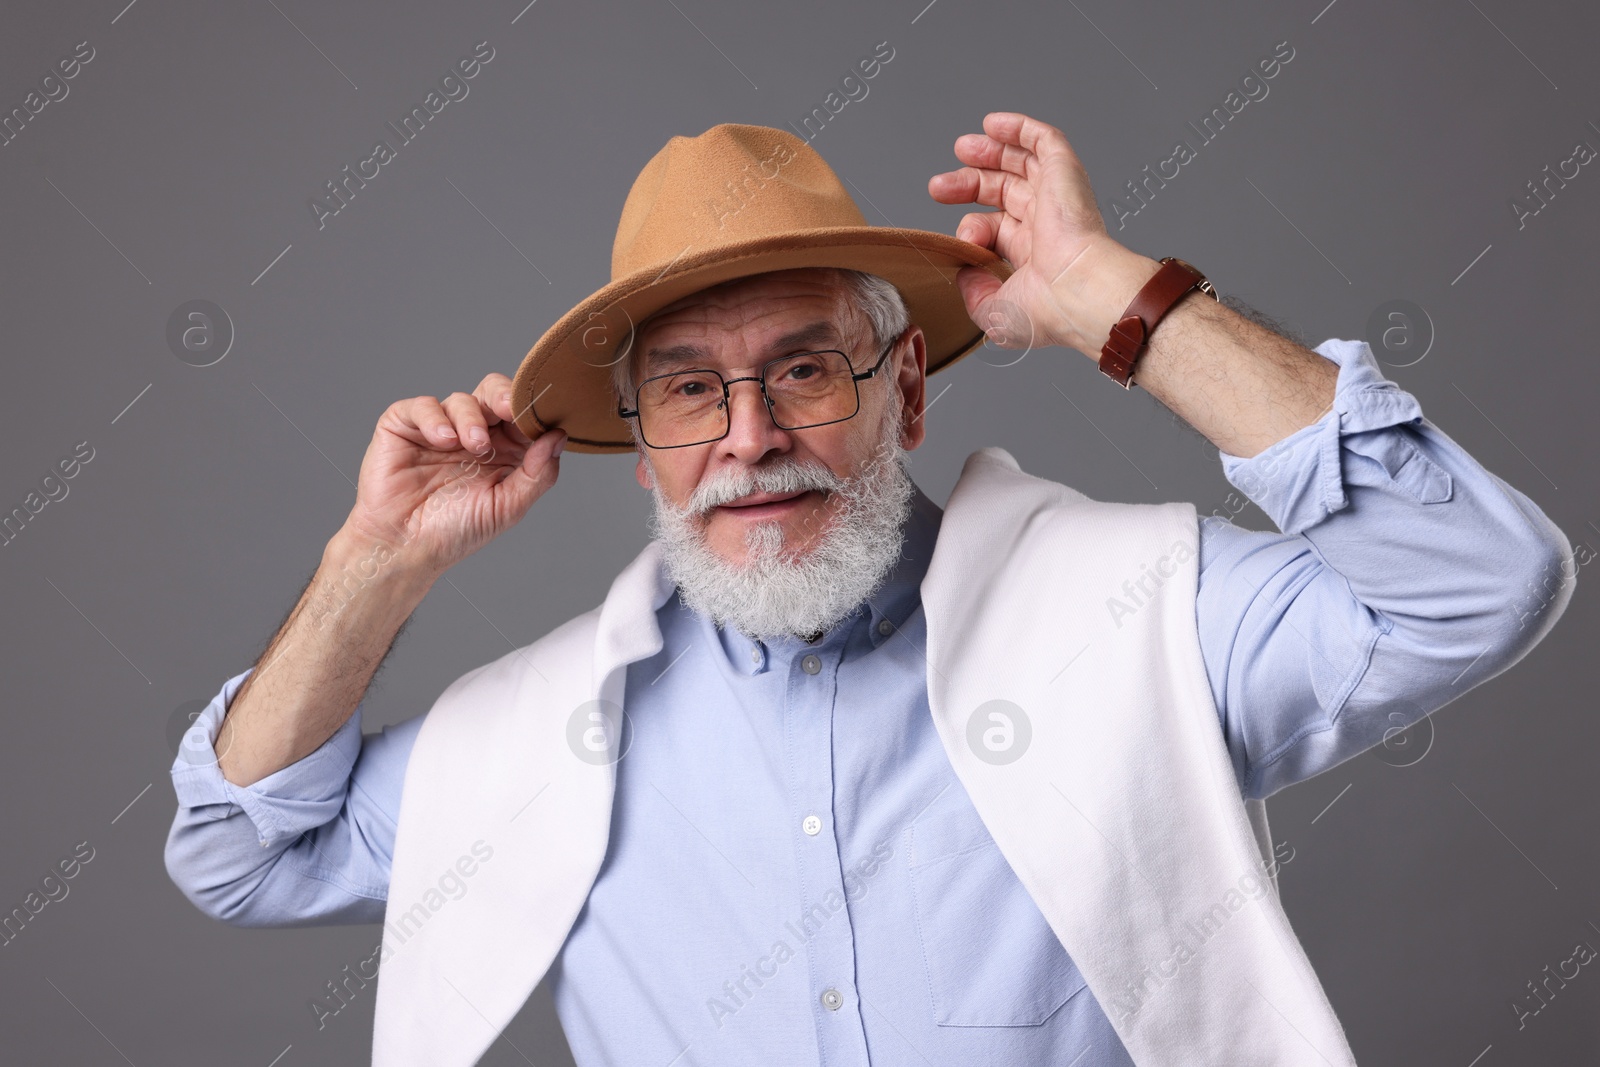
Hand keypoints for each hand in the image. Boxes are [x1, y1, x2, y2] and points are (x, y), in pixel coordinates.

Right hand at [338, 372, 567, 576]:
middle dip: (505, 397)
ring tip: (474, 446)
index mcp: (502, 451)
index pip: (522, 416)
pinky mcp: (404, 426)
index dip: (533, 412)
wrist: (404, 547)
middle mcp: (472, 434)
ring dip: (472, 418)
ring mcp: (439, 429)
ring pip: (462, 399)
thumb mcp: (507, 507)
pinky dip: (435, 418)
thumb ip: (537, 474)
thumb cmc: (455, 532)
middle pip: (494, 394)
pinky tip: (443, 441)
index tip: (542, 415)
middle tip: (510, 409)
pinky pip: (422, 406)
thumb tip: (558, 437)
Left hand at [928, 111, 1159, 356]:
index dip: (971, 229)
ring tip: (961, 148)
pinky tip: (992, 124)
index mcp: (1036, 256)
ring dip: (990, 152)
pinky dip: (1020, 128)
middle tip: (939, 187)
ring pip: (1023, 162)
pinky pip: (1045, 141)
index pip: (997, 229)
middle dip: (970, 184)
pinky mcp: (1066, 174)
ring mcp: (1058, 197)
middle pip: (1004, 192)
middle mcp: (1048, 225)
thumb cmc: (1047, 311)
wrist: (1077, 292)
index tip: (962, 242)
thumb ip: (973, 291)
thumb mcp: (994, 312)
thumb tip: (964, 270)